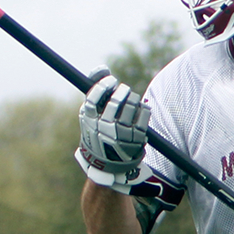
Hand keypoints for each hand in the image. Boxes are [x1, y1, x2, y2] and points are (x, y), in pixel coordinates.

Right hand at [75, 69, 150, 192]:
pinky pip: (143, 112)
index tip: (110, 81)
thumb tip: (101, 68)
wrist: (106, 165)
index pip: (94, 97)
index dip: (103, 85)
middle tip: (122, 91)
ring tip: (130, 101)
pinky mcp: (136, 137)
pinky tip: (138, 111)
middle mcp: (104, 127)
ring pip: (131, 104)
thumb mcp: (90, 116)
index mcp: (89, 121)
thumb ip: (94, 92)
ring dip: (132, 98)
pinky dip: (142, 108)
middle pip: (115, 99)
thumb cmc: (97, 133)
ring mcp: (121, 133)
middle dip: (121, 91)